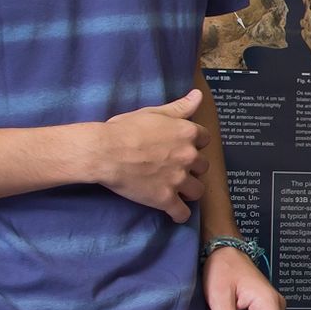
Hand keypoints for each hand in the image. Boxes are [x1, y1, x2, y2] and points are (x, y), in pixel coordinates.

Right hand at [97, 89, 207, 220]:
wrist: (105, 152)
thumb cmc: (125, 129)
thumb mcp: (154, 113)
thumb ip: (180, 107)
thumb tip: (198, 95)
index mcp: (187, 133)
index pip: (205, 139)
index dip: (195, 143)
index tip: (183, 146)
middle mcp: (188, 156)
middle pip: (203, 166)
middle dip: (192, 167)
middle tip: (176, 168)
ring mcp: (178, 179)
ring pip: (198, 191)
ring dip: (190, 191)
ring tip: (178, 190)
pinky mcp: (166, 199)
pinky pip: (182, 213)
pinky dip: (179, 214)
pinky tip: (174, 212)